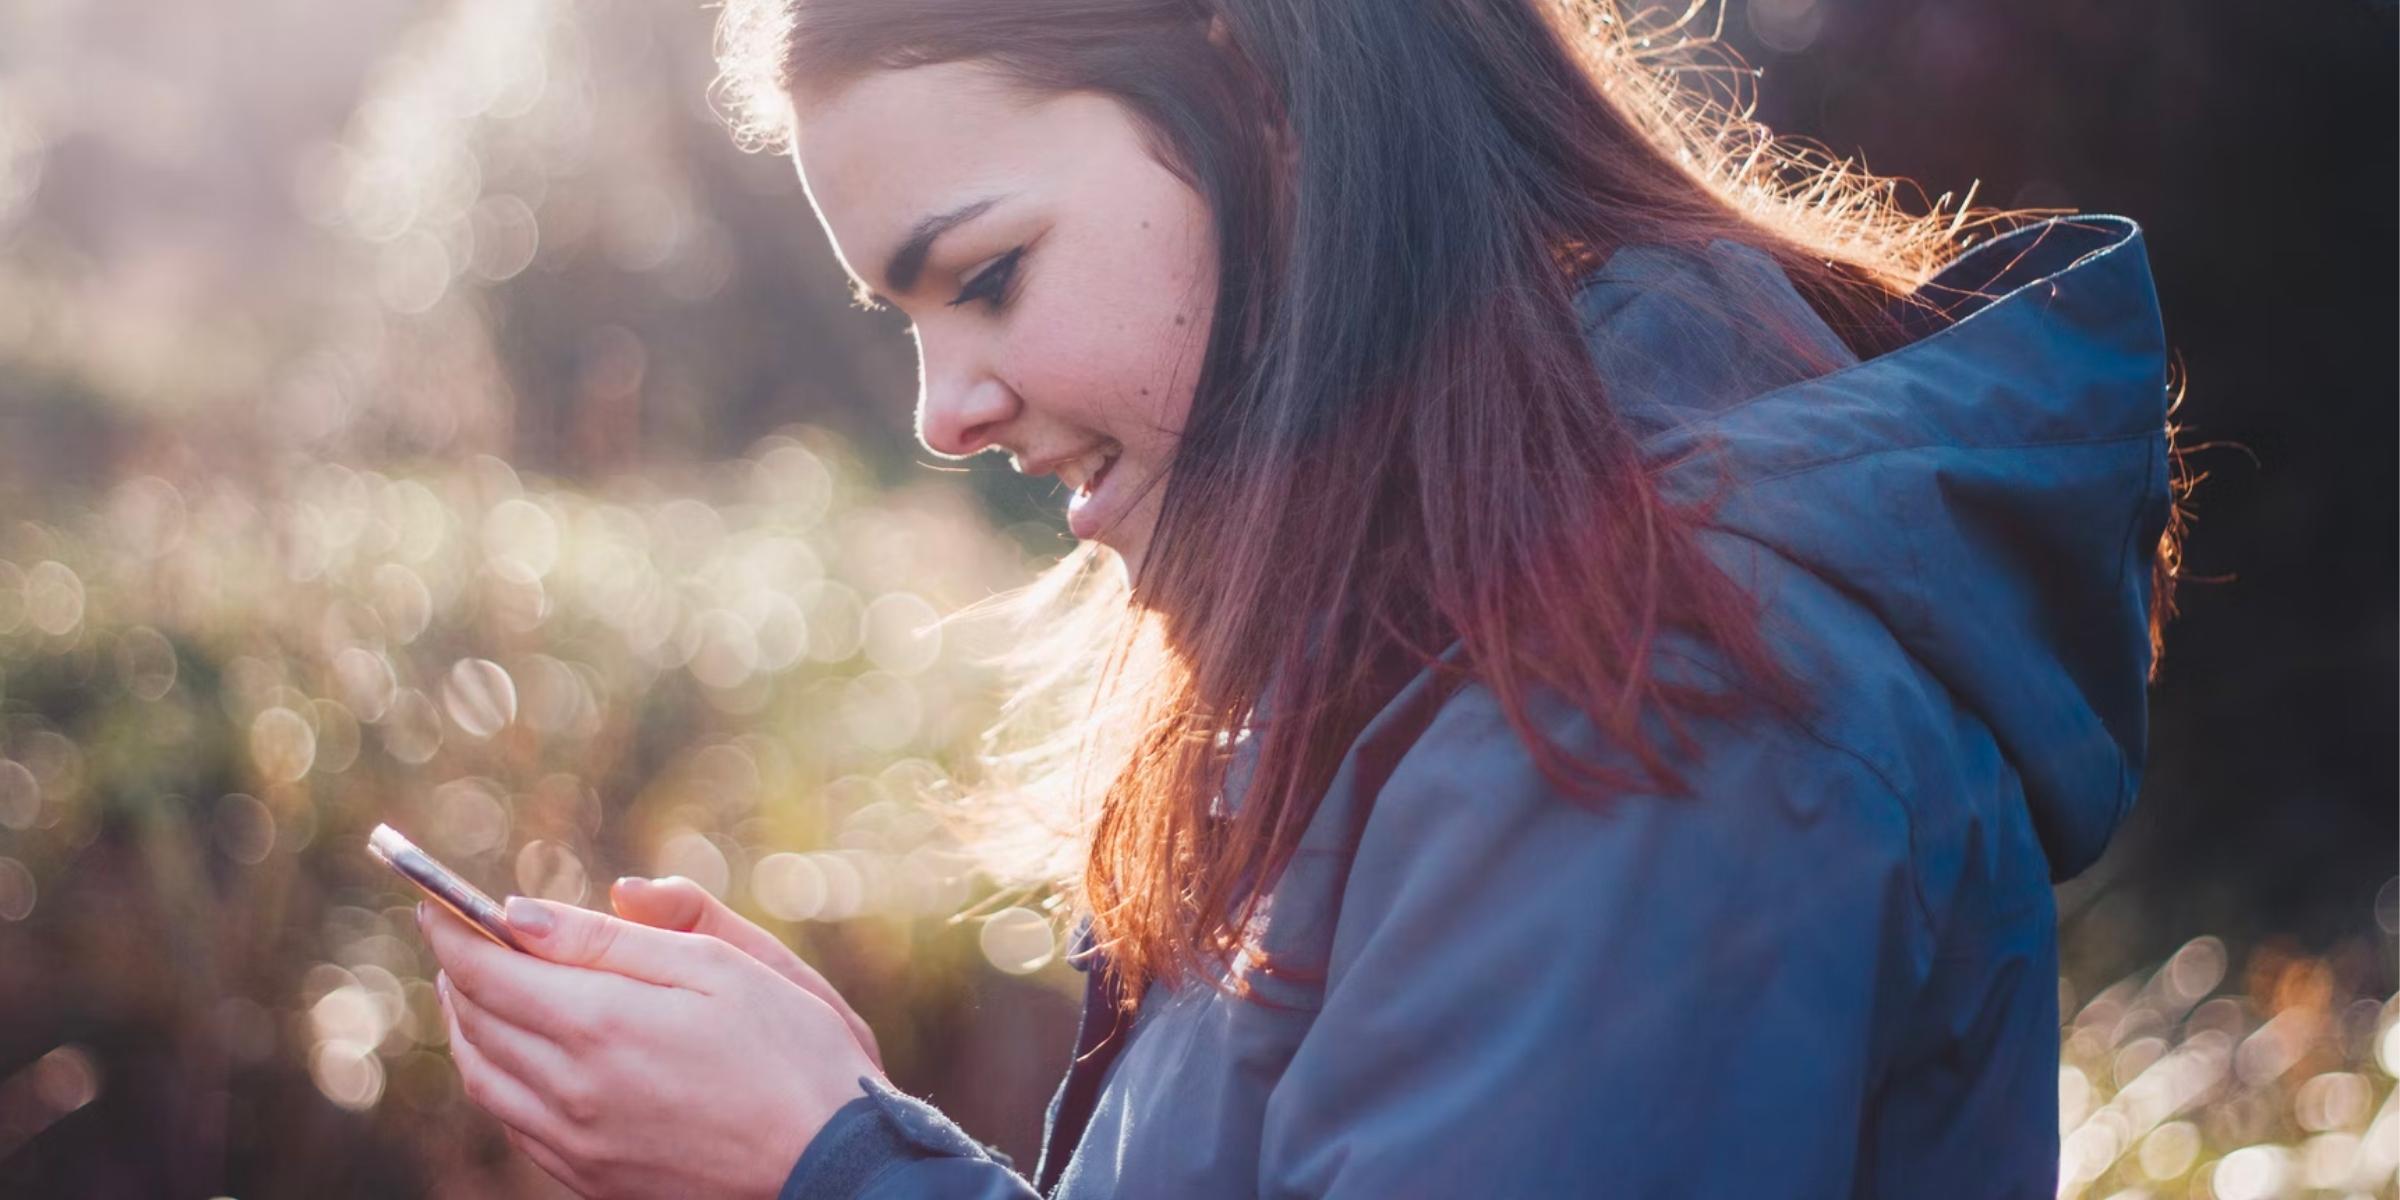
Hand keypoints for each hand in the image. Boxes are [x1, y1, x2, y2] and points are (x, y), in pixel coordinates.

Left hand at [420, 896, 881, 1198]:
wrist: (832, 1163)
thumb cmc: (794, 1051)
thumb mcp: (721, 966)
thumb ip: (620, 936)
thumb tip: (524, 912)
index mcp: (602, 1023)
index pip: (487, 969)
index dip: (452, 930)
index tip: (434, 900)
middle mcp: (572, 1089)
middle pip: (475, 1022)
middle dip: (457, 971)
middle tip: (456, 936)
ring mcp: (577, 1143)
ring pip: (484, 1078)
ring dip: (467, 1027)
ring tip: (475, 990)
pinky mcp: (592, 1180)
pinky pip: (514, 1124)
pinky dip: (496, 1079)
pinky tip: (516, 1058)